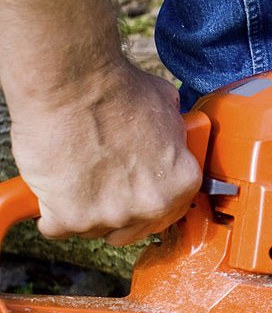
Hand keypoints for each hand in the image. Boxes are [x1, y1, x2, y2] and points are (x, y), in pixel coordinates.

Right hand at [9, 61, 200, 245]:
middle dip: (116, 212)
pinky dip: (50, 210)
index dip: (145, 203)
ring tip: (76, 177)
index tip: (131, 198)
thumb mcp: (167, 110)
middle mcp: (151, 206)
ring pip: (93, 229)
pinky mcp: (72, 216)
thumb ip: (172, 138)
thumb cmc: (116, 89)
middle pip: (131, 229)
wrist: (73, 83)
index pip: (167, 213)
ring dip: (83, 210)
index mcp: (181, 183)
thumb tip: (168, 139)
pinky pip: (56, 227)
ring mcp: (112, 215)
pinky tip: (53, 189)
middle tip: (101, 188)